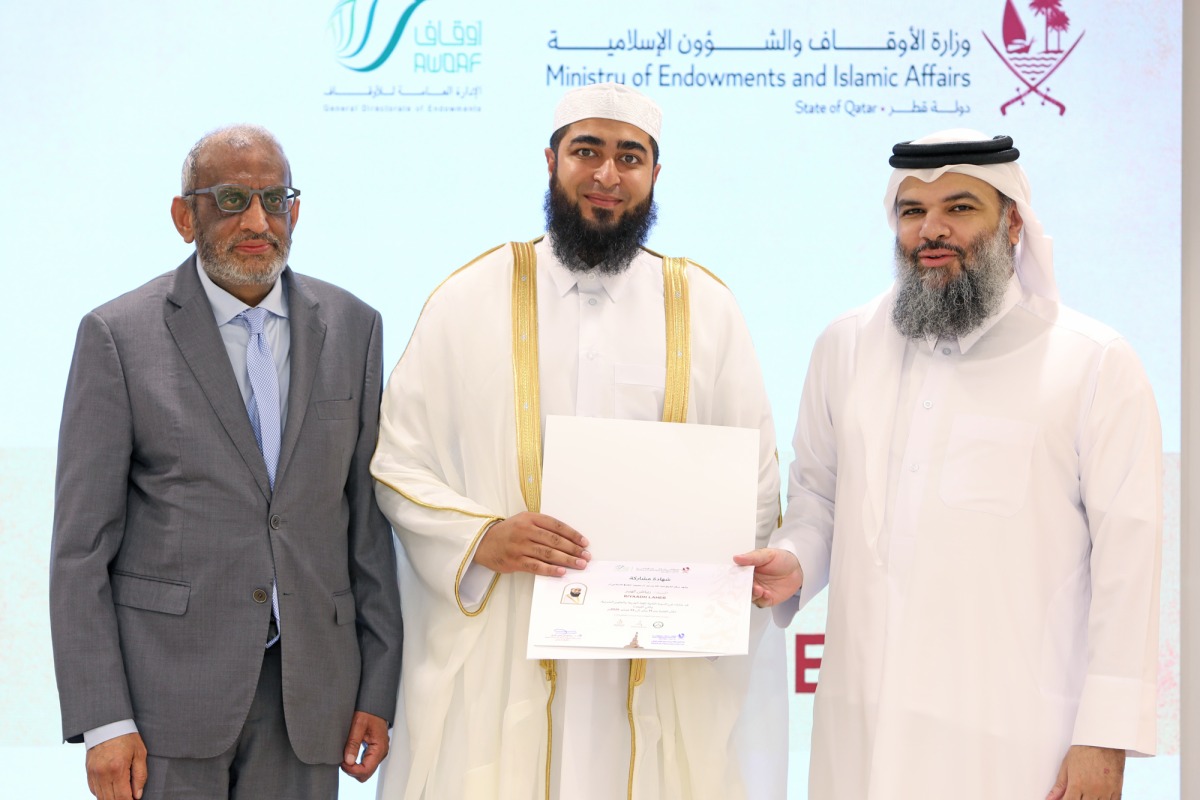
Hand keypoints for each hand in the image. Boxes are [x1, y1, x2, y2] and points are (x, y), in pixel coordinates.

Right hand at [86, 732, 147, 799]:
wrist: (107, 724)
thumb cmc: (126, 737)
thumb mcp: (140, 753)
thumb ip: (140, 775)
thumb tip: (137, 795)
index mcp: (118, 768)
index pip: (123, 797)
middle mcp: (103, 773)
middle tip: (129, 798)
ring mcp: (93, 773)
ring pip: (101, 797)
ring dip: (111, 799)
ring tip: (122, 795)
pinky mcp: (88, 772)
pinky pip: (94, 790)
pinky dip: (103, 794)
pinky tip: (112, 790)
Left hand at [341, 711, 390, 781]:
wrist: (375, 704)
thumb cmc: (368, 712)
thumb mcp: (358, 724)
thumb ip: (353, 743)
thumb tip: (348, 761)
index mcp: (379, 748)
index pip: (366, 770)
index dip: (352, 770)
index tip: (342, 762)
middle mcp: (381, 753)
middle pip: (366, 774)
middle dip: (352, 770)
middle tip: (342, 760)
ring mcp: (378, 753)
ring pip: (366, 770)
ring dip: (354, 767)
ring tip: (345, 756)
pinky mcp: (374, 751)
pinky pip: (366, 764)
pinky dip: (357, 763)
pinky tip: (350, 754)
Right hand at [473, 512, 589, 575]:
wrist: (483, 542)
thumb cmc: (508, 532)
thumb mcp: (523, 521)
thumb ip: (542, 527)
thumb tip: (567, 540)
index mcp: (530, 518)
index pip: (556, 526)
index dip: (573, 534)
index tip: (584, 543)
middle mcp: (525, 531)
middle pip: (554, 540)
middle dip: (573, 549)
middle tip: (585, 556)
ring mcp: (519, 546)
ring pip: (547, 553)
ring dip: (566, 560)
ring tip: (579, 564)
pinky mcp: (515, 561)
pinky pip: (536, 566)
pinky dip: (550, 569)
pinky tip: (561, 572)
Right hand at [732, 548, 802, 607]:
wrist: (798, 568)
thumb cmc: (782, 559)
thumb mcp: (767, 554)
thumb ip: (751, 557)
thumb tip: (737, 558)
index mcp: (748, 570)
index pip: (737, 576)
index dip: (735, 579)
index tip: (735, 579)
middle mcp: (752, 582)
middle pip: (742, 589)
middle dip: (743, 589)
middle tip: (748, 586)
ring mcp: (759, 591)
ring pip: (750, 597)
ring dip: (753, 595)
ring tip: (759, 589)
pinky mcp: (767, 599)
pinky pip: (762, 603)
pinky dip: (763, 600)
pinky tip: (767, 594)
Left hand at [1045, 745, 1124, 799]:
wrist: (1104, 740)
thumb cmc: (1084, 749)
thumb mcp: (1067, 766)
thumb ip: (1059, 786)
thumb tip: (1049, 798)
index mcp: (1077, 785)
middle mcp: (1091, 791)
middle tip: (1077, 794)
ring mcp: (1105, 792)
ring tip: (1086, 794)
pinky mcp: (1116, 791)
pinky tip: (1099, 797)